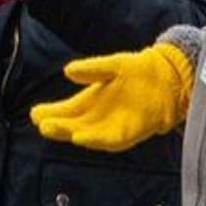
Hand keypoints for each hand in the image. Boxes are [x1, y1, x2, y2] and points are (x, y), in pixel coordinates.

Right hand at [30, 43, 193, 152]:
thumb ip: (92, 69)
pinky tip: (81, 138)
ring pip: (86, 134)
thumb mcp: (112, 65)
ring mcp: (113, 127)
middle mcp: (99, 118)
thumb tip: (68, 71)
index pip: (66, 110)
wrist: (169, 79)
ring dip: (70, 133)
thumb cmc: (140, 71)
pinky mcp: (129, 132)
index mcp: (92, 101)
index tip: (35, 114)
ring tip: (54, 130)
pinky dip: (95, 139)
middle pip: (73, 125)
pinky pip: (110, 140)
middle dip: (57, 126)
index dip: (50, 113)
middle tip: (41, 124)